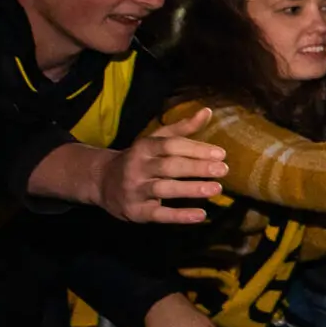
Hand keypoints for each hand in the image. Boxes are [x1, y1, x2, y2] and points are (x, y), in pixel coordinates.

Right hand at [95, 108, 228, 222]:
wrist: (102, 182)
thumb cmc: (140, 159)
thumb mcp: (155, 141)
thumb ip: (182, 128)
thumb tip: (207, 111)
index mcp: (144, 148)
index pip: (171, 145)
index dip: (196, 148)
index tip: (220, 153)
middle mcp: (137, 167)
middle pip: (169, 166)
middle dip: (197, 167)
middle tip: (223, 170)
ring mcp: (135, 190)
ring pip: (164, 189)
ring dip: (191, 189)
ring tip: (216, 189)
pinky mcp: (136, 211)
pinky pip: (159, 214)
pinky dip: (180, 216)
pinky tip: (201, 215)